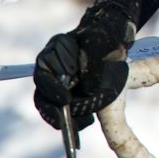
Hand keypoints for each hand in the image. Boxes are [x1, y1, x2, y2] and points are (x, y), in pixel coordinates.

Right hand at [33, 5, 135, 131]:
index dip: (52, 88)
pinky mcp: (70, 93)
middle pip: (42, 92)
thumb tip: (88, 90)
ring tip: (83, 123)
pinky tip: (85, 123)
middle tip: (65, 120)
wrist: (115, 35)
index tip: (66, 100)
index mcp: (55, 50)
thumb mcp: (101, 44)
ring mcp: (60, 81)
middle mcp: (53, 67)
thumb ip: (93, 64)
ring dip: (63, 119)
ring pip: (51, 105)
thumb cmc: (106, 34)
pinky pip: (64, 111)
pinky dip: (72, 121)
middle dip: (53, 110)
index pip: (45, 72)